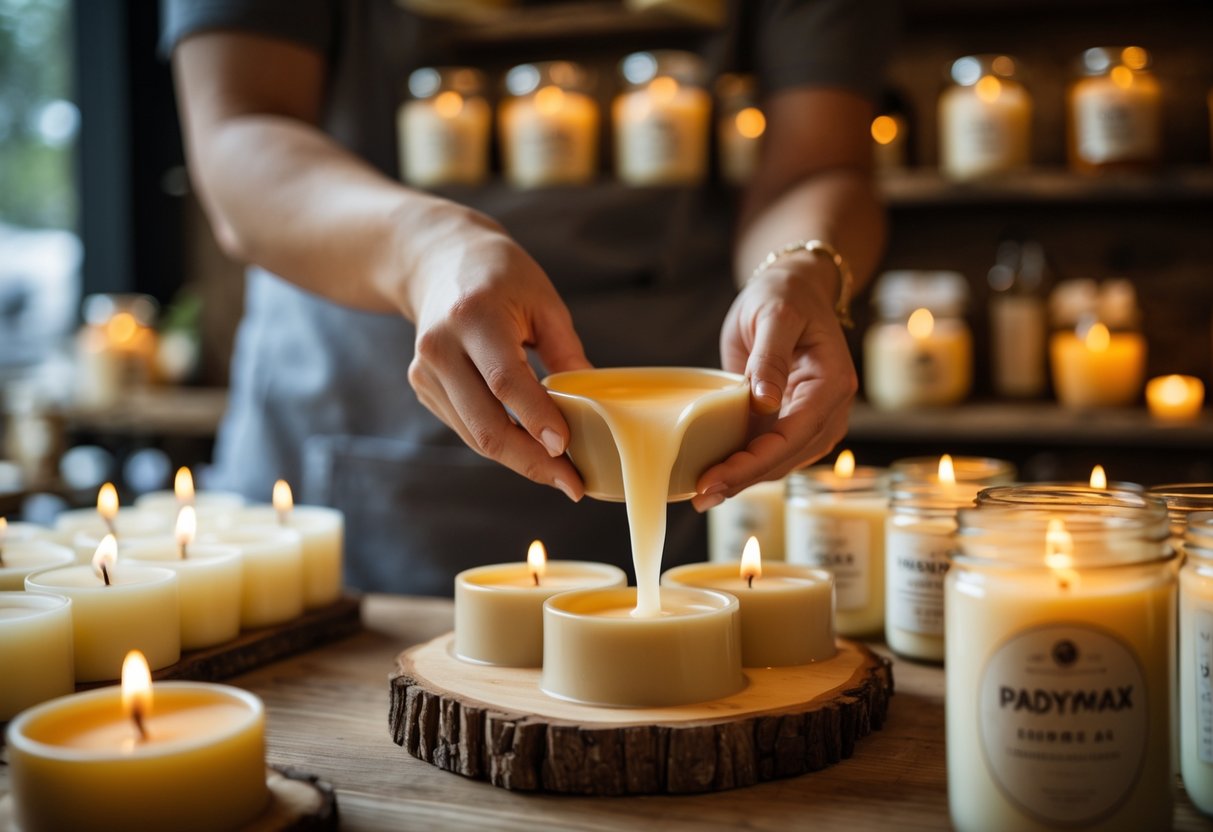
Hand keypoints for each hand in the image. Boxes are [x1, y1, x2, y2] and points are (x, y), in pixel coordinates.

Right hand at [405, 208, 590, 500]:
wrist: (438, 260)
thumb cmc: (500, 276)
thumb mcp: (543, 301)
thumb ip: (566, 353)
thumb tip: (594, 407)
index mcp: (473, 316)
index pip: (504, 379)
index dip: (535, 417)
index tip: (565, 449)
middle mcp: (440, 347)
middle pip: (485, 423)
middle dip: (531, 460)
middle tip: (572, 482)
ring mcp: (425, 371)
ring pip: (474, 436)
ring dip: (520, 460)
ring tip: (560, 474)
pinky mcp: (423, 387)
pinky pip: (467, 428)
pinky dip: (501, 443)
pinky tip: (530, 449)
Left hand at [693, 255, 856, 510]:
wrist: (793, 288)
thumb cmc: (784, 295)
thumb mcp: (775, 315)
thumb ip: (769, 358)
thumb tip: (764, 404)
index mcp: (832, 384)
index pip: (793, 435)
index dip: (754, 462)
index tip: (715, 478)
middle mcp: (829, 410)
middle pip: (787, 458)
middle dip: (744, 480)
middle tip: (700, 497)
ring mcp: (812, 420)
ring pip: (780, 463)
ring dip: (743, 480)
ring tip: (702, 494)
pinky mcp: (792, 422)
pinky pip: (770, 453)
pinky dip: (744, 466)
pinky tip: (714, 475)